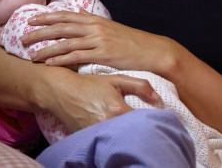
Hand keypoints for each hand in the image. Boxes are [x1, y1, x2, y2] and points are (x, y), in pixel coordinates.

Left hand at [22, 11, 171, 74]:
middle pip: (62, 26)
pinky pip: (77, 56)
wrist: (151, 51)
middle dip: (40, 31)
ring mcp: (99, 40)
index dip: (47, 16)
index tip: (30, 19)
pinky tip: (49, 63)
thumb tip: (79, 10)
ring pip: (66, 42)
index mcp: (95, 20)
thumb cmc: (131, 41)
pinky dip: (61, 59)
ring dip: (46, 48)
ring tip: (30, 55)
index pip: (66, 15)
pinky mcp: (103, 54)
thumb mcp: (111, 26)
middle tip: (22, 36)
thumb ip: (93, 19)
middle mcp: (95, 27)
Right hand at [43, 69, 161, 131]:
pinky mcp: (87, 139)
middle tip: (150, 127)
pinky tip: (119, 133)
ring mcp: (95, 134)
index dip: (153, 121)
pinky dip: (113, 138)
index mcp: (117, 109)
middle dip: (142, 131)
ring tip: (135, 130)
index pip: (143, 122)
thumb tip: (159, 100)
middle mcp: (106, 124)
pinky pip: (105, 141)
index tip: (160, 120)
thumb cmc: (91, 84)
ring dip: (127, 136)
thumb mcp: (117, 79)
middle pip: (132, 134)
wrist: (61, 91)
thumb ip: (141, 87)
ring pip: (119, 139)